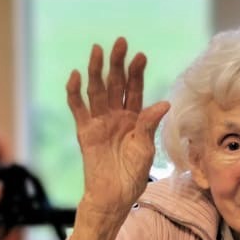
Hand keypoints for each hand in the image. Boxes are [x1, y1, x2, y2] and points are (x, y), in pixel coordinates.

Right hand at [66, 38, 169, 220]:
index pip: (135, 90)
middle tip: (120, 42)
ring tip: (98, 51)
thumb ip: (149, 125)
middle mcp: (116, 116)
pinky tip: (76, 76)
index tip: (141, 56)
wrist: (113, 197)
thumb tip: (164, 103)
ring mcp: (99, 122)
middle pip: (115, 85)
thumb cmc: (133, 176)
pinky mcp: (85, 132)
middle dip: (117, 64)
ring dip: (97, 71)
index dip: (137, 73)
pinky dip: (75, 93)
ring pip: (96, 91)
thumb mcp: (145, 150)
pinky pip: (78, 109)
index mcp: (135, 119)